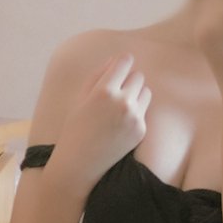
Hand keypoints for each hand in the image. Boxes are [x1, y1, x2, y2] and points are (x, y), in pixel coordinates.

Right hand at [52, 53, 150, 192]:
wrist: (81, 162)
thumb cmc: (75, 127)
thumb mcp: (81, 97)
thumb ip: (98, 75)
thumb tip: (115, 60)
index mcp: (104, 90)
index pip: (125, 61)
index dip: (122, 62)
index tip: (119, 67)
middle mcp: (123, 102)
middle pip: (138, 76)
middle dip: (128, 80)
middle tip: (116, 91)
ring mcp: (135, 117)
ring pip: (146, 92)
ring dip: (136, 93)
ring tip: (120, 105)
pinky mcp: (141, 130)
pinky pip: (144, 111)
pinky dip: (136, 112)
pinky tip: (120, 123)